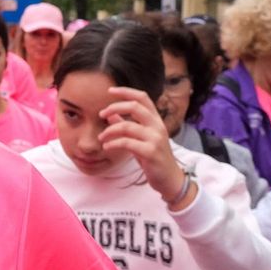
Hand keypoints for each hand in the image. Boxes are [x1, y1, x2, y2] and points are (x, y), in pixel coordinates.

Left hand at [99, 87, 188, 204]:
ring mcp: (155, 139)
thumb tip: (110, 114)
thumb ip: (126, 125)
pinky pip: (127, 143)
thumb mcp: (140, 139)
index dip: (126, 91)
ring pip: (127, 126)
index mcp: (156, 120)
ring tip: (101, 138)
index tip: (110, 90)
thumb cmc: (153, 158)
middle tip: (101, 114)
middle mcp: (157, 126)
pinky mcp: (151, 152)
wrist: (169, 179)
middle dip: (114, 107)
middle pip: (135, 107)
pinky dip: (113, 143)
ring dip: (109, 131)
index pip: (142, 98)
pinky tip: (107, 147)